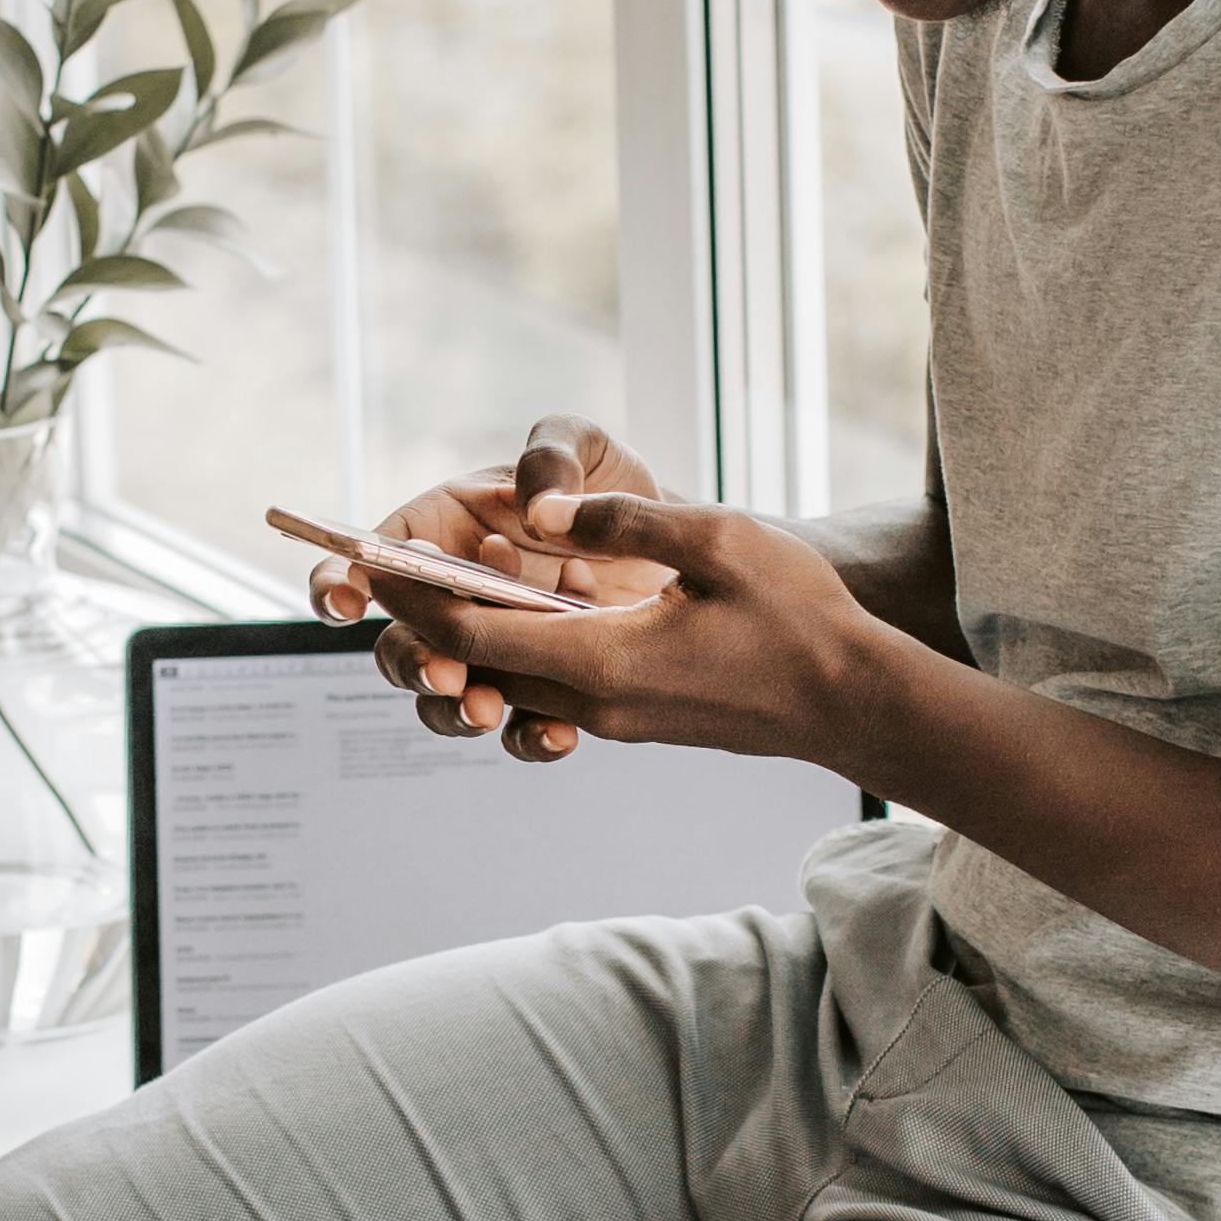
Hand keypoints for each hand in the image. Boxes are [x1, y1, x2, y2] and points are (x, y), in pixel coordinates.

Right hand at [309, 413, 679, 760]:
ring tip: (488, 711)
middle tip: (446, 671)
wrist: (670, 539)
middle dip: (412, 663)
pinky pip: (519, 729)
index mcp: (437, 535)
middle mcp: (452, 599)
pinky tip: (559, 734)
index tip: (349, 602)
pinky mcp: (541, 688)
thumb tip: (534, 511)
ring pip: (444, 698)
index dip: (339, 584)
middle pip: (398, 643)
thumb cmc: (607, 483)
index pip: (366, 562)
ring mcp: (493, 650)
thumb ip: (551, 456)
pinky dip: (529, 739)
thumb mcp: (582, 445)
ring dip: (454, 711)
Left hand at [425, 488, 887, 771]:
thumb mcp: (719, 541)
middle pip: (474, 660)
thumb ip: (626, 519)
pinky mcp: (631, 716)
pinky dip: (521, 641)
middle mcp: (591, 699)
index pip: (468, 633)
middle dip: (423, 612)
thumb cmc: (797, 619)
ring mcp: (611, 716)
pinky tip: (524, 597)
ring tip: (442, 569)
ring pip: (510, 675)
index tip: (369, 555)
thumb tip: (548, 504)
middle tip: (381, 559)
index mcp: (598, 660)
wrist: (850, 702)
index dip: (411, 594)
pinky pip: (551, 681)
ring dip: (472, 628)